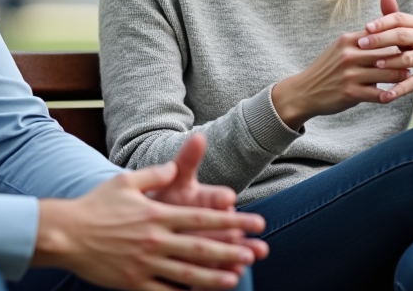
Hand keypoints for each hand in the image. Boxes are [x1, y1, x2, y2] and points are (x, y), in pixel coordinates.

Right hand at [33, 156, 265, 290]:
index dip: (231, 220)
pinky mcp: (134, 283)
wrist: (65, 233)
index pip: (202, 218)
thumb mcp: (125, 182)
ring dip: (215, 275)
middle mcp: (155, 239)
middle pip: (201, 246)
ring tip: (237, 277)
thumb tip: (175, 167)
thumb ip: (154, 174)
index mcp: (157, 214)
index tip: (253, 222)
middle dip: (232, 249)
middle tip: (258, 252)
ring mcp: (146, 264)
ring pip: (188, 273)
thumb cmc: (95, 204)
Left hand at [148, 133, 268, 263]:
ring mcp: (214, 245)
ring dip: (242, 253)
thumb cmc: (167, 201)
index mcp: (209, 201)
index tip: (226, 197)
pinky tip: (233, 276)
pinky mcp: (209, 266)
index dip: (221, 197)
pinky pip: (218, 271)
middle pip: (232, 225)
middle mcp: (216, 223)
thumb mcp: (176, 180)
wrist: (154, 228)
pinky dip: (225, 274)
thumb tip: (199, 135)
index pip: (218, 197)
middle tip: (258, 226)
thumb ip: (188, 160)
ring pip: (231, 250)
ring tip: (251, 256)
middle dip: (243, 227)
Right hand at [270, 27, 409, 129]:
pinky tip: (395, 95)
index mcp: (347, 40)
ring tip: (411, 78)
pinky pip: (378, 94)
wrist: (304, 91)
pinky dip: (389, 95)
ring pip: (386, 74)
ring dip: (401, 77)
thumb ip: (361, 41)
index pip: (380, 36)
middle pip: (387, 54)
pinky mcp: (350, 93)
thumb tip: (385, 34)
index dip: (397, 40)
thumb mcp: (339, 48)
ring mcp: (349, 74)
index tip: (411, 43)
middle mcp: (349, 55)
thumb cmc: (326, 69)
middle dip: (404, 58)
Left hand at [356, 0, 412, 107]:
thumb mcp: (412, 33)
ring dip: (390, 62)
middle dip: (380, 40)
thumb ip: (395, 17)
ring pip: (408, 58)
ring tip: (374, 65)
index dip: (382, 22)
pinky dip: (400, 88)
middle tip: (360, 44)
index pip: (399, 19)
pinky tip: (387, 94)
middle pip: (401, 36)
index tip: (365, 28)